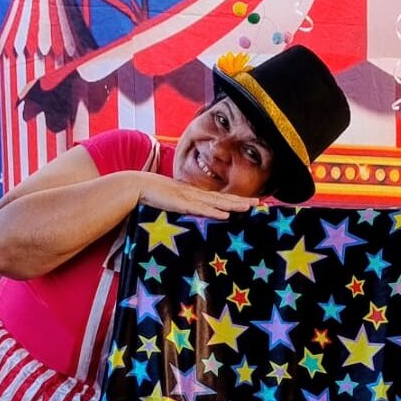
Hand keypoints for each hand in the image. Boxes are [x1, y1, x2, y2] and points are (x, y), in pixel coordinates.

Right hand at [129, 171, 260, 219]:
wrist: (139, 185)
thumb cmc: (156, 194)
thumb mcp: (175, 201)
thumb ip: (185, 206)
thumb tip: (194, 213)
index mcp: (196, 194)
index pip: (220, 197)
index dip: (236, 199)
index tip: (251, 202)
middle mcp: (197, 194)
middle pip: (224, 198)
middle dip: (242, 201)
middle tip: (260, 203)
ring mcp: (190, 198)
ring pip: (217, 202)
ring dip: (233, 205)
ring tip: (249, 207)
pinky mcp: (182, 203)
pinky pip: (201, 209)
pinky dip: (214, 212)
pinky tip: (225, 215)